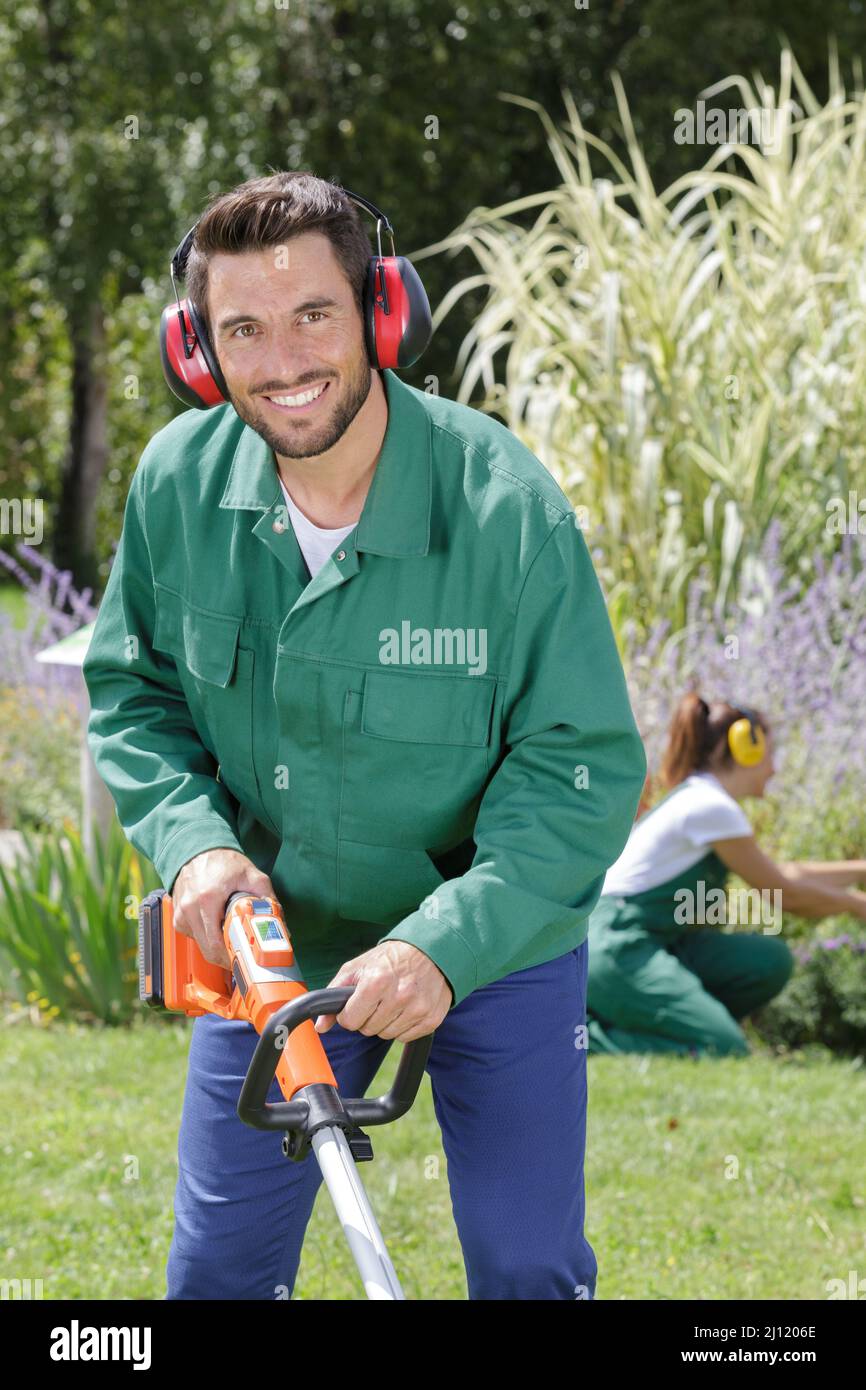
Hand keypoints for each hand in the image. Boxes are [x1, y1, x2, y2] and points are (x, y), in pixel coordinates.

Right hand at [172, 848, 275, 969]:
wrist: (198, 849)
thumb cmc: (223, 861)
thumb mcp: (251, 875)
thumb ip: (267, 898)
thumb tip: (279, 923)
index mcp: (208, 898)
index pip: (217, 943)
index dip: (232, 955)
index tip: (245, 959)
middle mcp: (190, 908)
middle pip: (208, 949)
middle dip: (227, 957)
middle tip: (242, 956)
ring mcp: (182, 913)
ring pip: (200, 946)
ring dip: (216, 948)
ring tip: (231, 940)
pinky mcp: (178, 917)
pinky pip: (193, 936)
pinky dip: (206, 938)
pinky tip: (217, 928)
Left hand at [314, 940, 452, 1041]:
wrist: (430, 950)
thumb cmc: (390, 958)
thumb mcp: (357, 967)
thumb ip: (334, 993)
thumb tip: (320, 1026)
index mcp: (376, 981)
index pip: (350, 1020)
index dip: (349, 1013)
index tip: (356, 1003)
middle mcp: (399, 996)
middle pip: (368, 1029)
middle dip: (367, 1017)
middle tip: (377, 999)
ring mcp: (417, 1009)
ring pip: (386, 1035)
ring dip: (385, 1023)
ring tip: (392, 1002)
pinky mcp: (431, 1019)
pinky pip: (405, 1038)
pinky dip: (402, 1026)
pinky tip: (406, 1008)